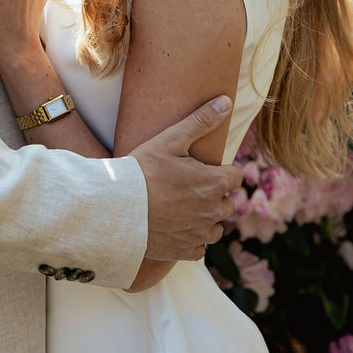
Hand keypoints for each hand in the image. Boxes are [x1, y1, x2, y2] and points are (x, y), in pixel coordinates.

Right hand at [130, 98, 243, 262]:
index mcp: (214, 182)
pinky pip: (200, 248)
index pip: (235, 176)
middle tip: (188, 187)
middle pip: (227, 203)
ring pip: (216, 228)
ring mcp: (199, 234)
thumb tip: (226, 101)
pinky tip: (175, 228)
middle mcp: (212, 211)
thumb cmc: (142, 169)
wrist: (116, 207)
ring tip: (182, 208)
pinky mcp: (185, 251)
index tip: (203, 169)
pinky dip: (192, 239)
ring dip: (206, 219)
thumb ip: (201, 120)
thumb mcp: (171, 139)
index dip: (221, 171)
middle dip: (214, 195)